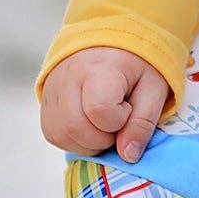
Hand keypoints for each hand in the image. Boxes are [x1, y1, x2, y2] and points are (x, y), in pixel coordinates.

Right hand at [40, 47, 169, 163]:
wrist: (109, 41)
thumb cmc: (135, 65)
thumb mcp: (153, 88)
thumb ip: (143, 122)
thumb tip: (128, 156)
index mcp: (99, 69)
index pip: (100, 110)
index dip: (119, 120)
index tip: (128, 106)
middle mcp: (68, 78)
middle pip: (76, 128)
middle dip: (103, 138)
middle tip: (117, 121)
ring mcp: (52, 89)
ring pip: (61, 135)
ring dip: (88, 142)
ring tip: (104, 123)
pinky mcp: (44, 102)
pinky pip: (54, 134)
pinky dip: (74, 140)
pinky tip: (90, 125)